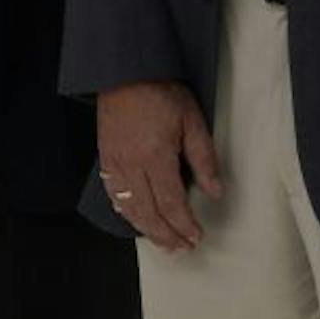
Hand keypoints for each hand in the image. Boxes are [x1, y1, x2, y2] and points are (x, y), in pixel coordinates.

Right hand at [96, 79, 223, 251]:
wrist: (125, 70)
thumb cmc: (159, 90)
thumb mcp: (192, 120)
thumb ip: (204, 158)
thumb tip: (214, 191)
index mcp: (156, 155)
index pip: (172, 203)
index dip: (184, 225)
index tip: (196, 235)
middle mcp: (132, 163)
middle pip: (149, 212)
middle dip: (167, 235)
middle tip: (182, 248)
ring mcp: (115, 161)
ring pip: (129, 207)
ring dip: (146, 229)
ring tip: (162, 241)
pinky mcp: (105, 156)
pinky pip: (113, 192)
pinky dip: (125, 210)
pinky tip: (135, 217)